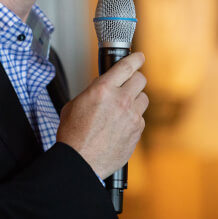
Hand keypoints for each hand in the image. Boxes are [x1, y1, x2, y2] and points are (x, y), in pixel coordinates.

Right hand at [56, 52, 147, 178]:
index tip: (139, 57)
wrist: (80, 162)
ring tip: (123, 107)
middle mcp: (120, 100)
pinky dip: (133, 118)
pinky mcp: (137, 131)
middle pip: (141, 79)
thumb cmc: (74, 135)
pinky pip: (141, 117)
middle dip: (135, 79)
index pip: (127, 66)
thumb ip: (92, 90)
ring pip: (143, 98)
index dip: (136, 58)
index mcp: (103, 90)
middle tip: (129, 83)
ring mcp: (131, 116)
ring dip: (135, 99)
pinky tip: (121, 125)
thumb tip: (102, 84)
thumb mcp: (75, 104)